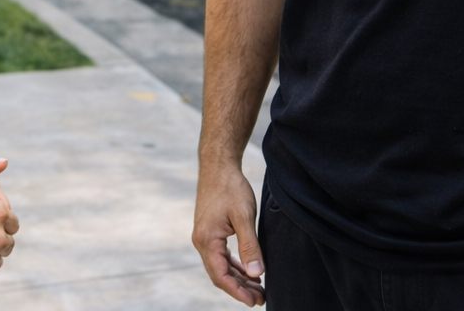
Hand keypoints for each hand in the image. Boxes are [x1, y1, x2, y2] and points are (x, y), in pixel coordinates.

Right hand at [192, 162, 264, 305]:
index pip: (220, 276)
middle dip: (240, 289)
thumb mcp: (244, 217)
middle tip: (261, 299)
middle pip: (220, 275)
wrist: (218, 165)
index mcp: (207, 240)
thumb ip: (250, 246)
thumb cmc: (230, 187)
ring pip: (221, 267)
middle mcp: (202, 241)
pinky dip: (235, 266)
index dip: (237, 291)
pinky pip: (222, 256)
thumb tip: (256, 274)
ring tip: (258, 289)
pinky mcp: (211, 232)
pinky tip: (248, 271)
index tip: (254, 301)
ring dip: (238, 279)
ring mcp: (205, 237)